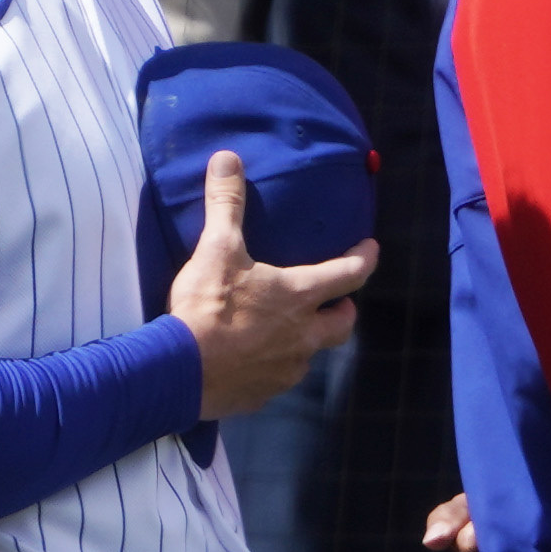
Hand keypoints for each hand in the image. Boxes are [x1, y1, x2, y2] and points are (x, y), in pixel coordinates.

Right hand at [171, 147, 372, 419]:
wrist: (179, 370)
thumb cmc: (207, 306)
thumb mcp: (216, 248)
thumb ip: (226, 204)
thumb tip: (227, 158)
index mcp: (299, 296)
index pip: (349, 274)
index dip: (365, 259)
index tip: (371, 249)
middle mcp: (304, 336)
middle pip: (343, 325)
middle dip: (344, 310)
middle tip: (337, 301)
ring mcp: (286, 369)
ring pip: (310, 354)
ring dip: (306, 340)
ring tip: (288, 330)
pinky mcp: (263, 394)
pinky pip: (278, 379)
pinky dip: (272, 367)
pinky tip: (253, 360)